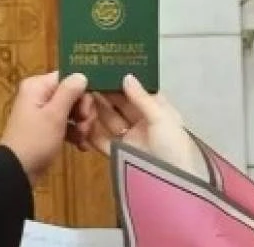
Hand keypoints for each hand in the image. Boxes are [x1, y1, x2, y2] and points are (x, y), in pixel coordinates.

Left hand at [0, 71, 88, 177]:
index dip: (83, 92)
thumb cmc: (35, 140)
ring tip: (82, 139)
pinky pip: (67, 123)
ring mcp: (43, 112)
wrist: (17, 171)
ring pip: (72, 110)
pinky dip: (75, 133)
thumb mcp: (54, 115)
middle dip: (83, 112)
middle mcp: (40, 95)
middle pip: (73, 94)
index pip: (69, 78)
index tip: (86, 111)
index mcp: (38, 86)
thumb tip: (82, 74)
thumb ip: (69, 92)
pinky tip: (81, 146)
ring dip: (82, 124)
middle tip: (85, 127)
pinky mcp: (46, 127)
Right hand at [87, 75, 206, 178]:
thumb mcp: (161, 118)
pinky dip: (91, 133)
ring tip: (80, 96)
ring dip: (95, 109)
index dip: (123, 80)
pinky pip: (102, 141)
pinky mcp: (119, 154)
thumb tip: (126, 76)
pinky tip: (80, 122)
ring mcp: (130, 138)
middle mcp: (142, 122)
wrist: (172, 184)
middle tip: (86, 79)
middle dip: (105, 93)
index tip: (106, 68)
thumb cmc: (173, 146)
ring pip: (108, 120)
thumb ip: (142, 98)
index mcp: (158, 110)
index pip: (138, 91)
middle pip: (120, 104)